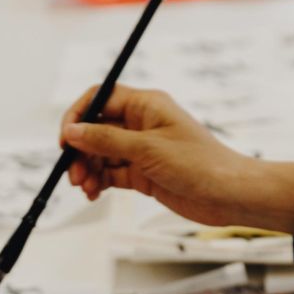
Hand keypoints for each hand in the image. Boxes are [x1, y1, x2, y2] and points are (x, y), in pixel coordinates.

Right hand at [60, 84, 293, 233]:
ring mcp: (142, 150)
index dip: (78, 116)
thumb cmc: (198, 164)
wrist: (228, 195)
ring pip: (101, 154)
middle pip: (96, 129)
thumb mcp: (147, 149)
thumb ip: (106, 139)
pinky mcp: (144, 173)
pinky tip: (94, 194)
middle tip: (73, 174)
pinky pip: (112, 173)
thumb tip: (73, 131)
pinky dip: (100, 182)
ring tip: (85, 189)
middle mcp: (142, 124)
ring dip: (88, 169)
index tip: (65, 140)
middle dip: (80, 150)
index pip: (100, 98)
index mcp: (146, 105)